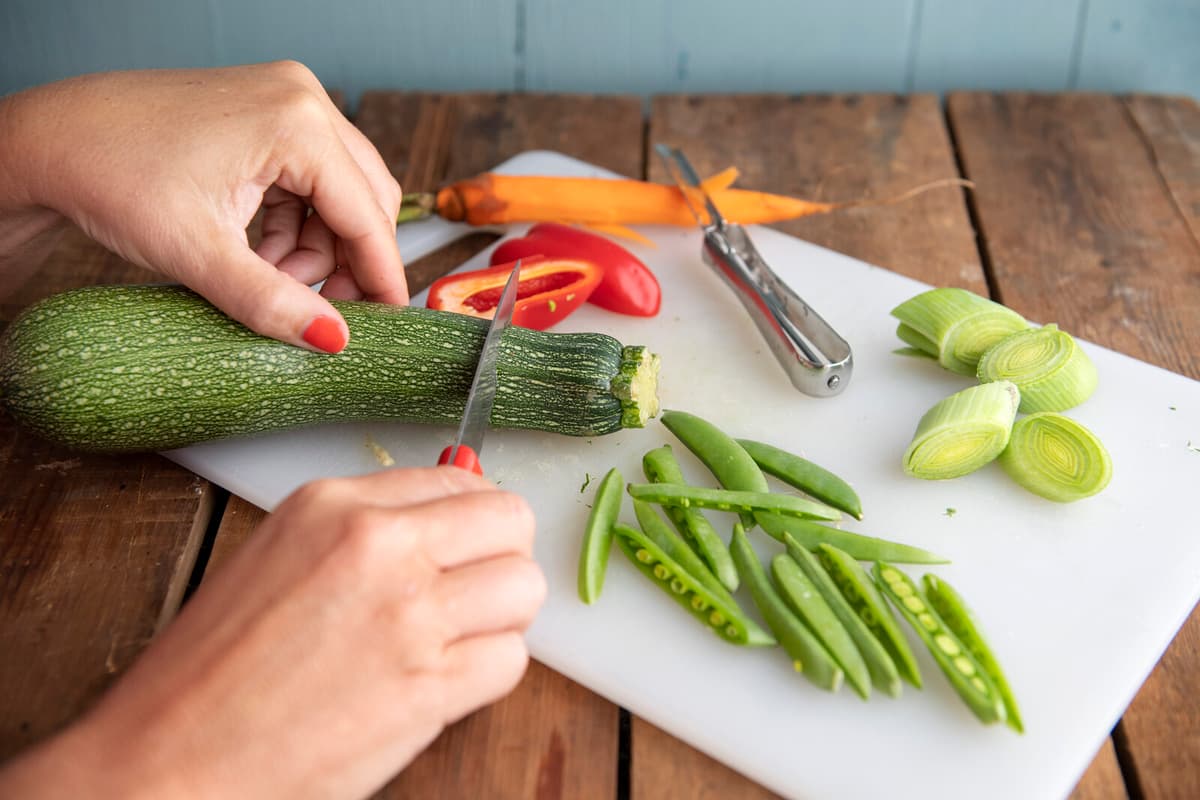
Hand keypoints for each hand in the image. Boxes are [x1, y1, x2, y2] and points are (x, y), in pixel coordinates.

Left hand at [0, 61, 406, 351]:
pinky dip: (292, 225)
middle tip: (317, 310)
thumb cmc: (110, 176)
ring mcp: (285, 99)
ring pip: (337, 193)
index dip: (382, 276)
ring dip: (314, 247)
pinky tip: (257, 253)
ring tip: (267, 281)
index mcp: (296, 123)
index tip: (390, 321)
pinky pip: (308, 180)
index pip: (367, 215)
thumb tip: (334, 342)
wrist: (51, 139)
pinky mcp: (266, 111)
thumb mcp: (197, 253)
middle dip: (344, 261)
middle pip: (363, 199)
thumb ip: (272, 302)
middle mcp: (302, 99)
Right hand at [0, 468, 544, 798]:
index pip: (460, 480)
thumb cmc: (213, 670)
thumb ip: (365, 531)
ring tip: (453, 640)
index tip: (463, 546)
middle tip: (470, 593)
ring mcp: (410, 615)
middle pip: (510, 522)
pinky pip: (512, 659)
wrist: (170, 761)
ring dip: (501, 618)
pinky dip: (487, 674)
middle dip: (501, 558)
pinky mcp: (430, 686)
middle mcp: (380, 545)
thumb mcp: (280, 558)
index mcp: (334, 505)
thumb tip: (449, 514)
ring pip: (525, 588)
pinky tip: (439, 683)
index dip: (471, 519)